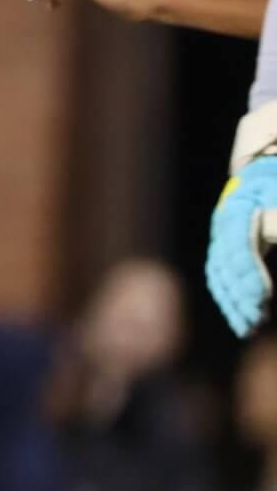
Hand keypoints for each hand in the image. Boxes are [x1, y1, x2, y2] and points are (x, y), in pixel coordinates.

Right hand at [212, 152, 276, 338]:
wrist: (268, 164)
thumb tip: (271, 234)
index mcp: (239, 208)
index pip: (240, 248)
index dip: (249, 276)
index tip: (263, 300)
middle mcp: (225, 222)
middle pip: (225, 266)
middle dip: (239, 297)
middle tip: (256, 323)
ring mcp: (222, 232)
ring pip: (219, 273)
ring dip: (231, 302)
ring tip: (247, 326)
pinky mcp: (225, 242)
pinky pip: (220, 272)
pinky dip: (227, 294)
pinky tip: (238, 313)